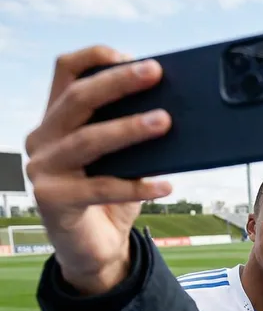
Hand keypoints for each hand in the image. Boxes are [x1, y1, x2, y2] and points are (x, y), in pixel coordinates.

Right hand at [25, 46, 172, 294]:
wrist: (95, 253)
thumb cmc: (111, 201)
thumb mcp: (123, 162)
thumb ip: (134, 137)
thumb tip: (172, 111)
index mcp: (56, 122)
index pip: (66, 73)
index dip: (97, 59)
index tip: (134, 57)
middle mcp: (42, 140)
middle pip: (78, 99)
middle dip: (118, 83)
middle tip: (156, 73)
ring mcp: (43, 170)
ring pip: (88, 140)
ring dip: (129, 129)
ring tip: (165, 121)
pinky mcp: (53, 201)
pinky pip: (101, 188)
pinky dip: (137, 185)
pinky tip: (166, 184)